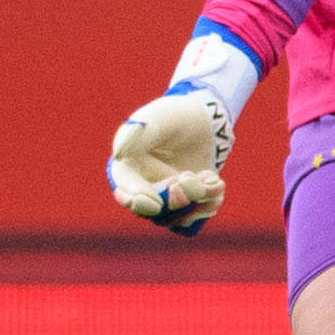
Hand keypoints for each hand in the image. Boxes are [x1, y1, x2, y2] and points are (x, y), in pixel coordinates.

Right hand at [106, 88, 232, 234]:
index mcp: (127, 168)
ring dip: (197, 200)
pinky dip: (208, 205)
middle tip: (189, 176)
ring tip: (210, 176)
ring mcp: (165, 199)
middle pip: (153, 211)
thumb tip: (119, 154)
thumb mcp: (158, 118)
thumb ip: (139, 133)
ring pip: (176, 218)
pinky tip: (216, 183)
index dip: (137, 203)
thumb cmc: (175, 116)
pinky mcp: (186, 204)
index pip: (125, 193)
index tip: (156, 203)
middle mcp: (142, 188)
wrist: (204, 121)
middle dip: (176, 199)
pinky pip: (194, 218)